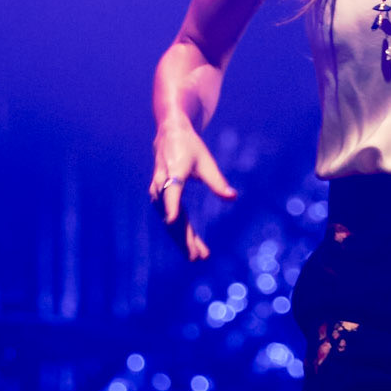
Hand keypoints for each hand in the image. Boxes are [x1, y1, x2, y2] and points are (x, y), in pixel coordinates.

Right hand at [150, 125, 236, 260]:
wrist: (169, 134)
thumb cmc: (190, 147)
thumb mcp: (206, 162)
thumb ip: (217, 182)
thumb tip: (232, 197)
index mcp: (174, 172)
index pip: (171, 191)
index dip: (171, 206)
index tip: (171, 221)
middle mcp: (161, 184)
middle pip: (171, 214)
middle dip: (184, 237)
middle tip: (199, 256)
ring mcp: (158, 192)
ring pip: (169, 221)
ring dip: (182, 239)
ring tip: (198, 256)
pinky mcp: (159, 197)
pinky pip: (169, 218)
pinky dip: (179, 232)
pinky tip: (190, 244)